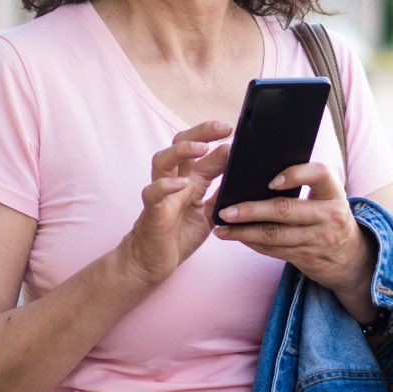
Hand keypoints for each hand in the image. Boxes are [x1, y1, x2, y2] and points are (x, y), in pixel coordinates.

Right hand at [119, 121, 231, 287]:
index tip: (239, 133)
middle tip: (224, 128)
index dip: (219, 140)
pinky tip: (181, 184)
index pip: (204, 152)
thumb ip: (221, 193)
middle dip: (201, 132)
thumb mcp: (209, 213)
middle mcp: (175, 182)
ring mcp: (161, 194)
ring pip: (162, 160)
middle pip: (181, 144)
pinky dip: (165, 186)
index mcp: (190, 181)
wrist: (152, 263)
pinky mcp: (152, 211)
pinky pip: (152, 193)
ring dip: (181, 151)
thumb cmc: (179, 236)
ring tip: (201, 148)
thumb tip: (240, 173)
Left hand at [211, 162, 376, 318]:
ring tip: (221, 227)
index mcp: (333, 192)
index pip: (319, 174)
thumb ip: (304, 185)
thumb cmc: (330, 218)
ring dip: (243, 232)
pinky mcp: (307, 257)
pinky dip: (252, 243)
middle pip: (285, 210)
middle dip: (251, 210)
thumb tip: (257, 173)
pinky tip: (236, 237)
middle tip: (225, 210)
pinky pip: (274, 250)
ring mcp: (319, 239)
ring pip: (274, 235)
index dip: (295, 174)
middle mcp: (329, 215)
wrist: (353, 259)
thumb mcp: (327, 198)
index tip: (271, 180)